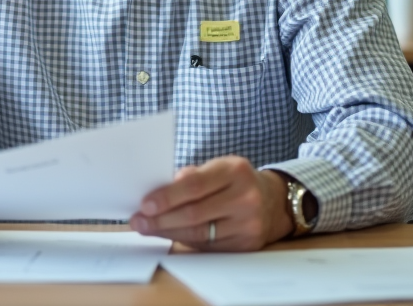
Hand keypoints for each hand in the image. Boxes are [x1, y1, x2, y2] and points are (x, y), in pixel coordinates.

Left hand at [129, 156, 292, 250]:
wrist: (273, 201)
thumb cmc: (235, 180)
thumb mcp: (219, 166)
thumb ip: (192, 176)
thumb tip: (158, 192)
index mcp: (235, 171)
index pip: (195, 186)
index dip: (167, 197)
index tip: (144, 204)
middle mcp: (245, 198)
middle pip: (194, 213)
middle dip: (161, 219)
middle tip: (138, 221)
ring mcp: (248, 224)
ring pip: (199, 234)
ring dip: (168, 232)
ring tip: (148, 228)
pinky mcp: (246, 244)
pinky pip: (208, 246)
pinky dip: (185, 241)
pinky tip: (170, 235)